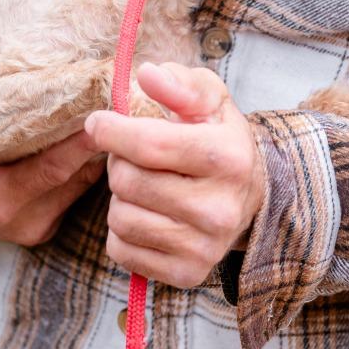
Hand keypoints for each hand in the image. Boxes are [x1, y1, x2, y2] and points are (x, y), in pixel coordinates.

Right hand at [0, 108, 105, 241]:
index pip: (56, 169)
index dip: (86, 140)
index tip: (111, 110)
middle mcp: (26, 221)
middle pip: (79, 176)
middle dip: (101, 141)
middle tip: (121, 100)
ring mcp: (39, 226)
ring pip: (83, 184)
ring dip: (97, 151)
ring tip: (111, 110)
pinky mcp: (45, 223)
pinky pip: (76, 189)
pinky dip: (84, 163)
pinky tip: (90, 134)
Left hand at [85, 62, 263, 289]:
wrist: (251, 196)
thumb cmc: (219, 139)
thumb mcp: (209, 99)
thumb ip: (179, 82)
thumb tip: (146, 74)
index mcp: (227, 157)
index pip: (149, 144)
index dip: (111, 130)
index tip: (98, 123)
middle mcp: (220, 208)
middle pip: (127, 181)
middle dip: (119, 162)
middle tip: (135, 157)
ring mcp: (205, 246)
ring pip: (120, 218)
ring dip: (121, 197)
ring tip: (144, 185)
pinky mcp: (187, 273)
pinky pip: (122, 250)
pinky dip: (122, 231)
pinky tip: (147, 213)